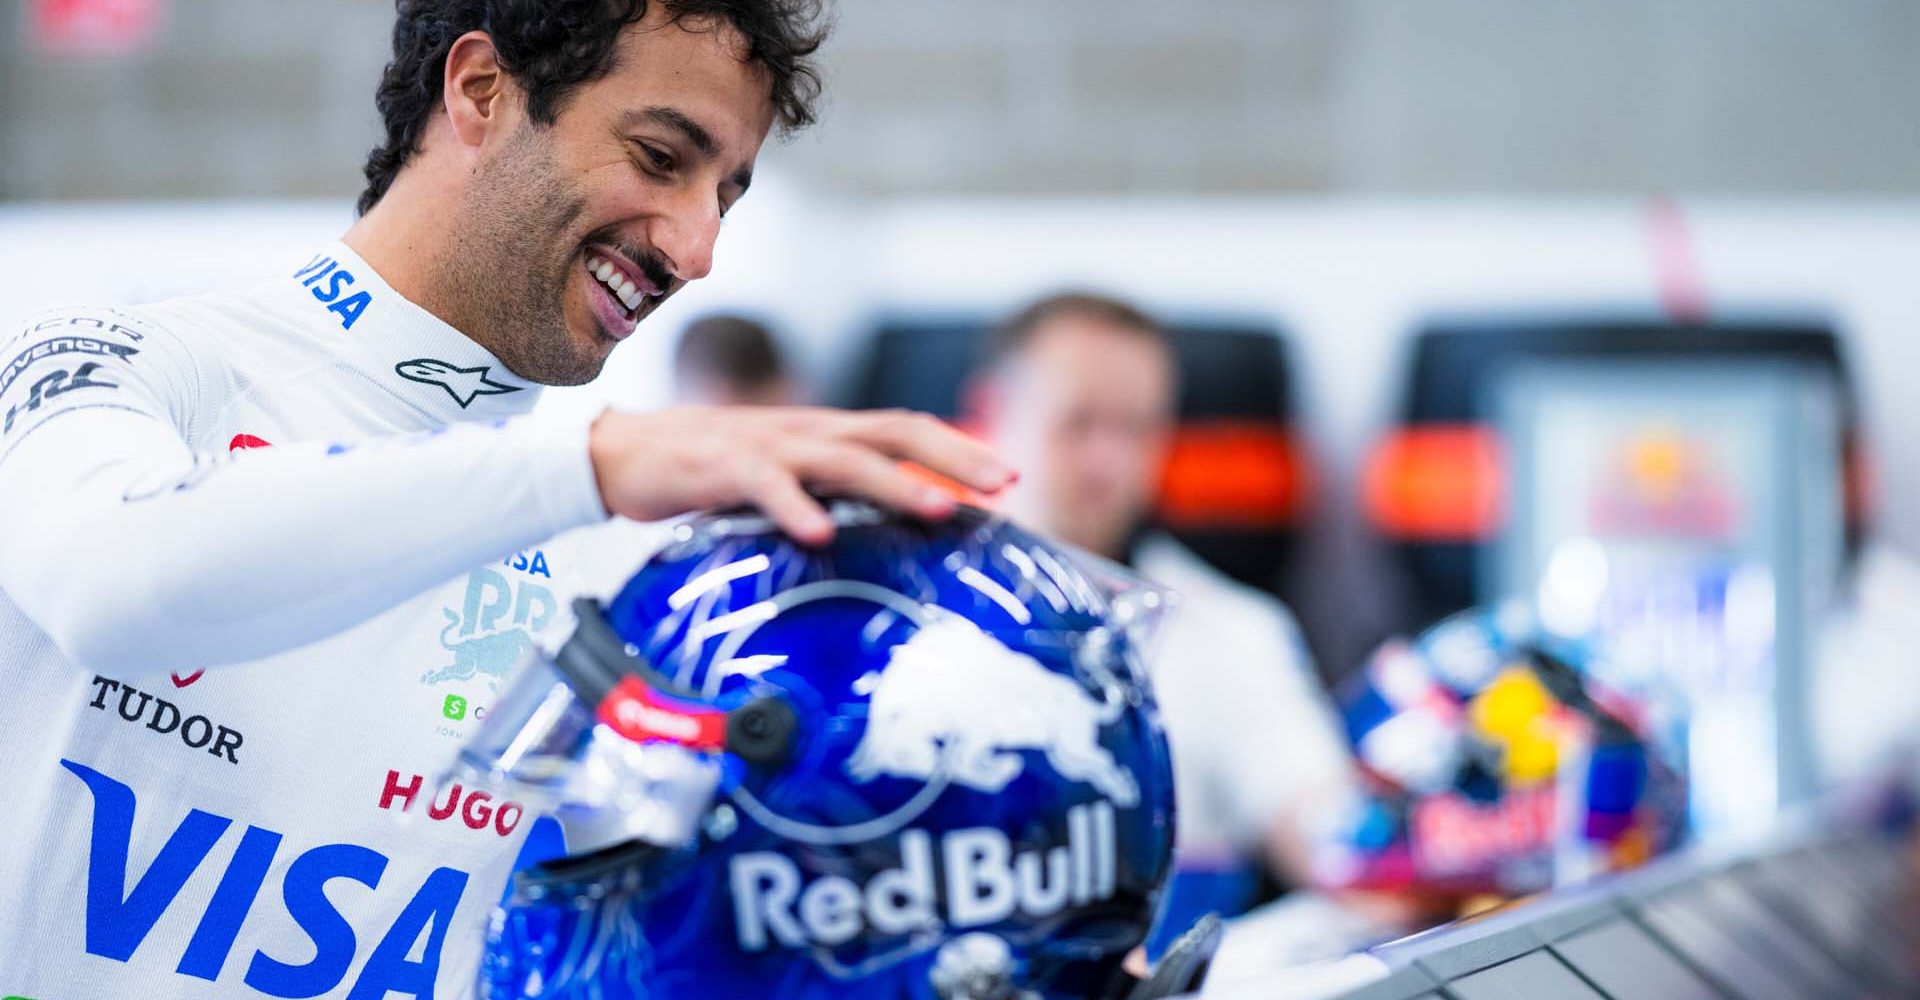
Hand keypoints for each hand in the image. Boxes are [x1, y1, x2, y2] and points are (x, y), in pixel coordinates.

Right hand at [587, 406, 1015, 543]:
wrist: (623, 452)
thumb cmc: (711, 471)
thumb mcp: (785, 480)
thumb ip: (832, 495)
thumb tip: (889, 531)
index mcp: (825, 435)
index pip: (905, 431)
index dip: (958, 451)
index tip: (1007, 480)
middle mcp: (806, 431)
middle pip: (892, 433)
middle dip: (952, 458)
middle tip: (1001, 485)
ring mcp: (766, 444)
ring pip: (843, 457)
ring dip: (895, 483)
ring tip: (938, 510)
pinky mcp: (720, 465)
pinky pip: (763, 483)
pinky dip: (795, 506)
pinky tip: (820, 533)